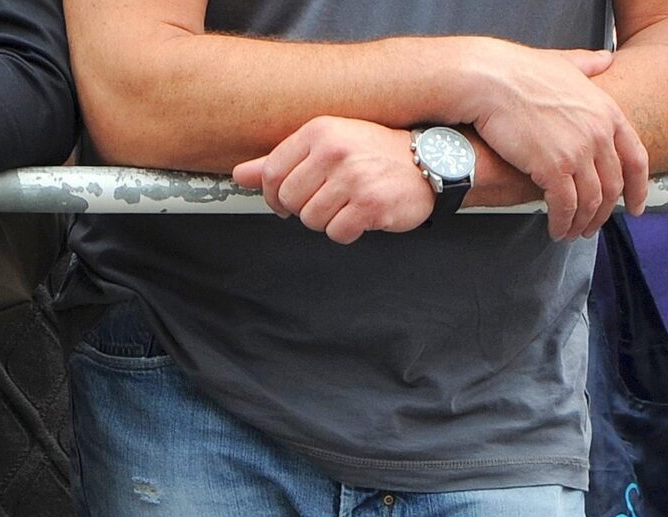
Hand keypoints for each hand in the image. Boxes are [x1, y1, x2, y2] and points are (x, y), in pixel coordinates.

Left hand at [235, 118, 434, 243]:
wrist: (426, 162)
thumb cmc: (375, 153)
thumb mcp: (326, 145)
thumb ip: (281, 160)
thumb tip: (241, 174)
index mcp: (319, 131)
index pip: (273, 173)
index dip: (273, 196)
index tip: (284, 202)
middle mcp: (335, 151)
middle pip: (290, 200)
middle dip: (303, 209)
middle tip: (326, 202)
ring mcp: (354, 178)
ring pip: (312, 220)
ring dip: (327, 221)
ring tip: (347, 205)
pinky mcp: (371, 205)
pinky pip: (338, 233)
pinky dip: (347, 232)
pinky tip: (361, 216)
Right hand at [455, 40, 646, 237]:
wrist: (490, 79)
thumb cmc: (520, 70)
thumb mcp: (565, 62)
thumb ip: (589, 65)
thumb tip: (606, 59)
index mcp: (607, 112)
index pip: (636, 158)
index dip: (638, 189)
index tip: (635, 208)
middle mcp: (599, 133)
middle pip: (612, 187)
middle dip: (603, 213)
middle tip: (592, 226)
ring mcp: (578, 152)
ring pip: (590, 202)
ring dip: (582, 223)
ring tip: (570, 231)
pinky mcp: (554, 168)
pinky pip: (566, 207)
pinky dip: (562, 223)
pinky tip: (555, 228)